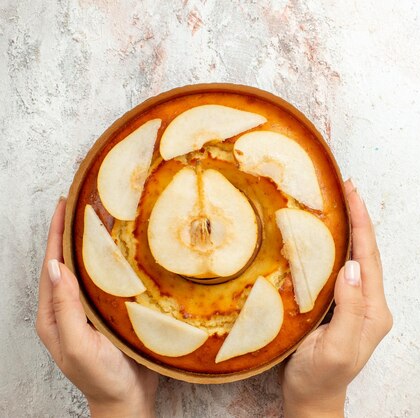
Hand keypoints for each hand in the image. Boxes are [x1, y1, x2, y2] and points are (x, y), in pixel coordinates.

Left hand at [36, 198, 157, 417]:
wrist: (128, 400)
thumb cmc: (102, 378)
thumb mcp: (79, 344)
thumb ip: (66, 307)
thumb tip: (56, 267)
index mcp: (53, 315)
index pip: (53, 265)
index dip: (57, 234)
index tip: (65, 205)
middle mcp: (69, 308)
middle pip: (69, 262)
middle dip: (72, 232)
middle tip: (83, 202)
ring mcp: (90, 310)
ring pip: (89, 269)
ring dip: (92, 244)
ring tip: (103, 218)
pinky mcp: (110, 313)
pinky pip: (108, 281)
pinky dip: (113, 261)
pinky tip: (125, 250)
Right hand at [281, 180, 392, 417]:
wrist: (311, 400)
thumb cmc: (320, 379)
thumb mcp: (335, 348)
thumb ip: (349, 309)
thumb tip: (353, 265)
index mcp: (373, 310)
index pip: (369, 257)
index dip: (362, 223)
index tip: (352, 192)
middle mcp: (369, 303)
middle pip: (365, 252)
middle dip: (358, 217)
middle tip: (345, 185)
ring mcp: (355, 303)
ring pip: (354, 257)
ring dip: (349, 228)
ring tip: (338, 200)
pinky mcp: (339, 305)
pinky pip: (339, 268)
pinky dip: (335, 246)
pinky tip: (325, 233)